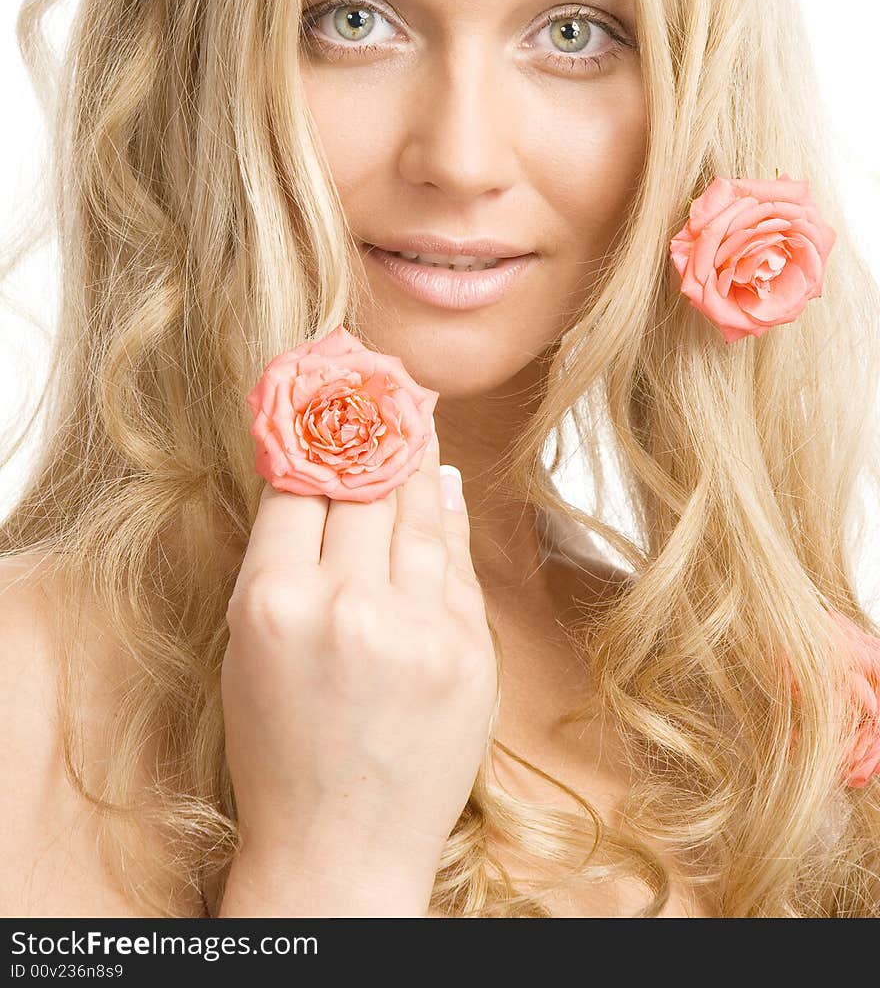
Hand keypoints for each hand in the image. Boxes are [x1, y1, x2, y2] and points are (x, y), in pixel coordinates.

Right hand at [220, 430, 496, 879]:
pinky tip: (441, 484)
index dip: (313, 433)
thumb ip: (286, 558)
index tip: (323, 393)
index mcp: (272, 603)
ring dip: (415, 461)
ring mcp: (417, 630)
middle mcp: (347, 607)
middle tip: (379, 384)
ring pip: (419, 512)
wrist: (340, 848)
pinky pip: (456, 562)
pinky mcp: (470, 653)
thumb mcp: (250, 647)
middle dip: (369, 432)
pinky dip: (447, 518)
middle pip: (364, 486)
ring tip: (413, 418)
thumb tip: (334, 472)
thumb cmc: (280, 749)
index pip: (299, 485)